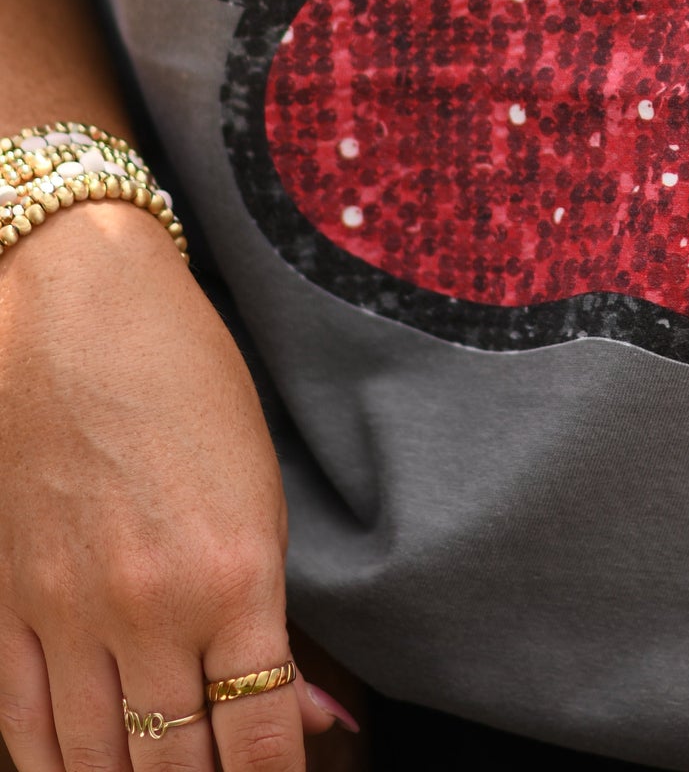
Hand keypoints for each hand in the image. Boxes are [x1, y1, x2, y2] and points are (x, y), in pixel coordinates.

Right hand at [0, 200, 348, 769]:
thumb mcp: (262, 491)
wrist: (80, 310)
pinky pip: (21, 728)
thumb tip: (310, 719)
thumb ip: (273, 617)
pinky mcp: (6, 603)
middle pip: (174, 770)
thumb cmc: (189, 385)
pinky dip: (52, 769)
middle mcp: (148, 611)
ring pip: (94, 766)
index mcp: (233, 578)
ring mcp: (66, 613)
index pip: (258, 743)